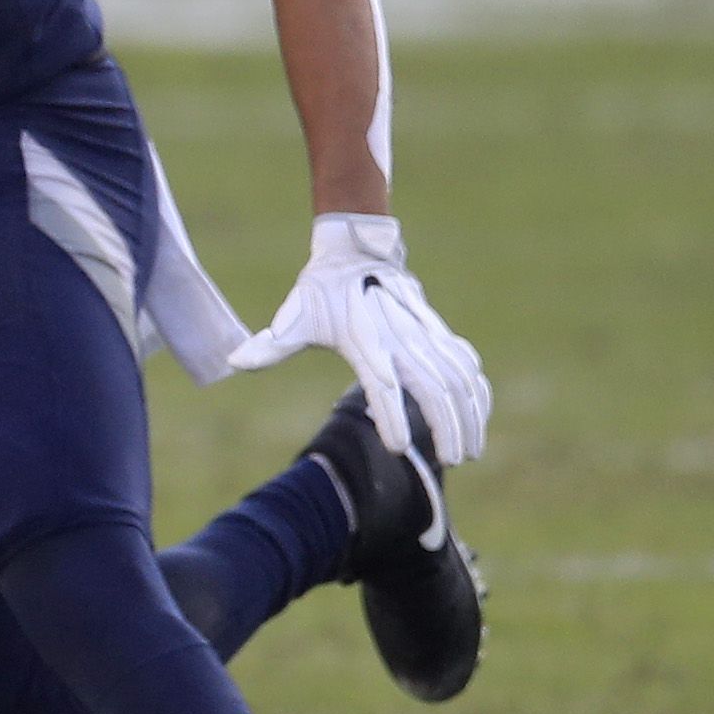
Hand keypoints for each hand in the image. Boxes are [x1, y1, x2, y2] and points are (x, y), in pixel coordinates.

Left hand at [229, 213, 490, 461]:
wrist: (357, 251)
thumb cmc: (322, 292)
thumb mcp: (294, 315)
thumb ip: (271, 344)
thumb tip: (234, 362)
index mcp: (365, 342)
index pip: (382, 385)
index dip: (392, 416)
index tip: (398, 447)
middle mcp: (401, 339)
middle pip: (433, 387)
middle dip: (445, 426)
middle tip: (447, 461)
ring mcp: (424, 335)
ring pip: (458, 377)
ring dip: (468, 415)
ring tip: (468, 451)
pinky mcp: (438, 332)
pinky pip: (465, 363)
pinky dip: (477, 390)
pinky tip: (480, 415)